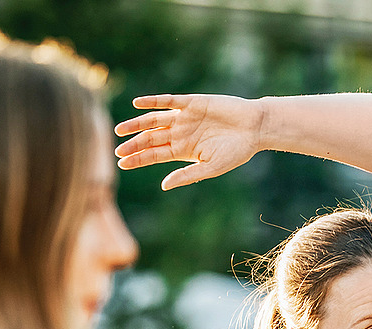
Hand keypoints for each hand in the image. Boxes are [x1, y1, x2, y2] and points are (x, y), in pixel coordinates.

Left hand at [114, 94, 263, 189]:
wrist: (255, 128)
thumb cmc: (237, 151)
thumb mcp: (211, 167)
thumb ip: (187, 175)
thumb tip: (164, 185)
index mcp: (183, 151)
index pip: (154, 155)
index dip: (138, 159)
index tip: (121, 163)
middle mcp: (180, 133)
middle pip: (150, 138)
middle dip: (134, 144)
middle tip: (117, 150)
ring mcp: (184, 117)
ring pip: (154, 120)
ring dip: (137, 124)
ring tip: (120, 130)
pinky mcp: (192, 102)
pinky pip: (168, 101)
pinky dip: (153, 101)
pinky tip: (138, 104)